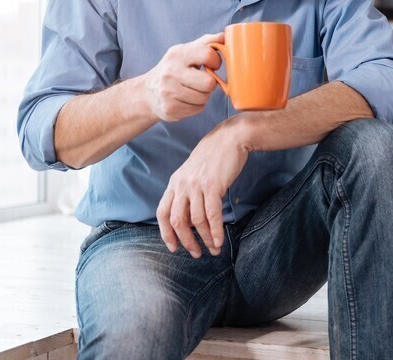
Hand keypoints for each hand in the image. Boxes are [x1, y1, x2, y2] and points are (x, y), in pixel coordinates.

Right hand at [143, 33, 222, 121]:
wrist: (148, 92)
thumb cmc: (175, 68)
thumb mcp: (187, 51)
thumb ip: (207, 42)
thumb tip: (225, 36)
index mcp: (177, 54)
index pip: (208, 55)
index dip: (216, 62)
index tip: (212, 65)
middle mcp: (170, 72)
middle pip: (209, 83)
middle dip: (210, 83)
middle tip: (202, 81)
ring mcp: (168, 91)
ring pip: (204, 98)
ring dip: (204, 95)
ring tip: (193, 90)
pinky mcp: (169, 109)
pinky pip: (198, 109)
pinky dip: (196, 106)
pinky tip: (187, 99)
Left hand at [156, 118, 250, 257]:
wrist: (230, 138)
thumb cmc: (214, 157)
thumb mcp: (192, 172)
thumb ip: (187, 190)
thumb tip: (188, 215)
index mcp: (175, 183)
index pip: (162, 212)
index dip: (166, 233)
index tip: (174, 247)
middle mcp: (182, 185)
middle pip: (177, 221)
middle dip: (186, 241)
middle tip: (196, 253)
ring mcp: (196, 185)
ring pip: (196, 221)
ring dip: (204, 239)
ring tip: (213, 249)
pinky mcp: (213, 185)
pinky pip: (212, 214)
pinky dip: (215, 230)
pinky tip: (219, 240)